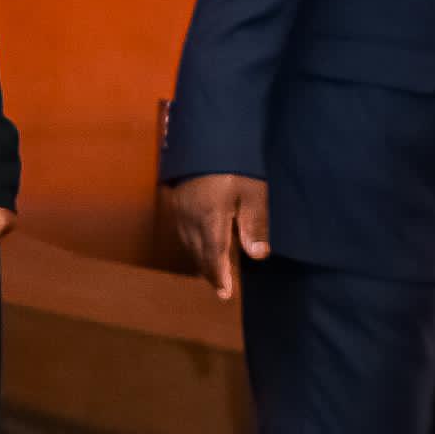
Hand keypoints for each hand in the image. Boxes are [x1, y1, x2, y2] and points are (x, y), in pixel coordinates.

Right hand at [163, 173, 268, 301]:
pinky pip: (182, 232)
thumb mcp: (253, 193)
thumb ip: (255, 225)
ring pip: (188, 244)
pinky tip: (200, 245)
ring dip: (201, 260)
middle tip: (221, 288)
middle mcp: (190, 219)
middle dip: (210, 273)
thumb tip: (257, 256)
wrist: (207, 139)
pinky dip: (193, 245)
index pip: (213, 257)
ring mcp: (180, 210)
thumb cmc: (235, 165)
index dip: (219, 277)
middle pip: (198, 254)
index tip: (226, 295)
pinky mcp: (176, 202)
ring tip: (213, 272)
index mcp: (210, 219)